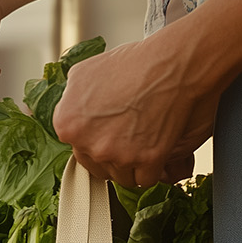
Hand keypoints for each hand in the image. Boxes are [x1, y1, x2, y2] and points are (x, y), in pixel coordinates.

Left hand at [53, 39, 219, 187]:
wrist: (173, 63)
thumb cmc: (135, 64)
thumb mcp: (84, 73)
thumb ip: (70, 98)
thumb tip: (69, 109)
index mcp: (67, 124)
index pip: (77, 148)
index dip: (95, 141)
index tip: (108, 134)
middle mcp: (88, 143)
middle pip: (97, 166)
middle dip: (112, 155)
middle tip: (128, 136)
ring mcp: (117, 154)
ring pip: (121, 176)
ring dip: (132, 165)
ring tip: (144, 141)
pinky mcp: (146, 160)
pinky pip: (146, 179)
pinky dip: (152, 169)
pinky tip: (156, 152)